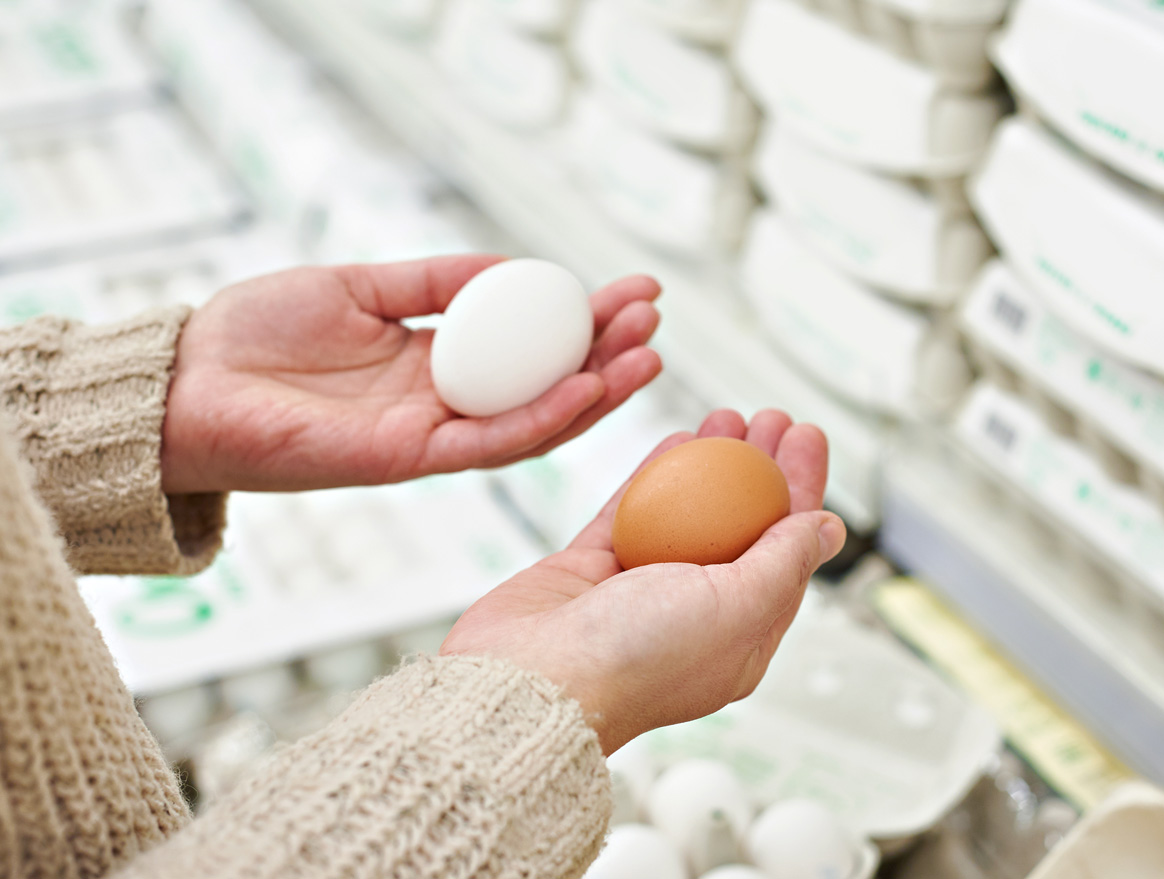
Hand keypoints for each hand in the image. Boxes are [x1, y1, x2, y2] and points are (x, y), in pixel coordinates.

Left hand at [161, 255, 661, 493]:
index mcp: (435, 366)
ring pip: (533, 423)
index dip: (586, 321)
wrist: (186, 382)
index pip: (530, 349)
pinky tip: (588, 386)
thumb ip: (435, 283)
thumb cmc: (259, 333)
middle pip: (545, 388)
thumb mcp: (361, 286)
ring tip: (646, 352)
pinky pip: (488, 443)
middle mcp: (443, 407)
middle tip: (654, 317)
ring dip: (594, 391)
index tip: (634, 288)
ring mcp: (428, 437)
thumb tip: (514, 269)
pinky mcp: (405, 459)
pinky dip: (542, 418)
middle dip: (606, 354)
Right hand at [440, 409, 845, 753]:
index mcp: (739, 639)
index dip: (801, 490)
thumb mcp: (735, 609)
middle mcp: (693, 617)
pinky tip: (675, 438)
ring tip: (726, 415)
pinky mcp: (590, 573)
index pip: (786, 554)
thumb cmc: (636, 657)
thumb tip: (828, 528)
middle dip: (759, 467)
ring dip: (710, 462)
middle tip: (769, 416)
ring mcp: (638, 594)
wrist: (529, 679)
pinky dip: (653, 473)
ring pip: (686, 514)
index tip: (806, 435)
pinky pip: (630, 511)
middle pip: (740, 528)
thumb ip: (783, 563)